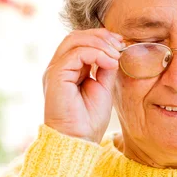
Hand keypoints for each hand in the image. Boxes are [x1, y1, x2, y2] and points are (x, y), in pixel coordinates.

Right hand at [43, 28, 124, 142]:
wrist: (79, 139)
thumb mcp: (103, 87)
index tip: (121, 44)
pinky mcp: (55, 76)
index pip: (81, 42)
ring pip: (74, 40)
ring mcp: (55, 71)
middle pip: (76, 36)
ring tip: (116, 55)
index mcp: (68, 70)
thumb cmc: (89, 120)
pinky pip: (75, 53)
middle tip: (120, 44)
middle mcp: (59, 68)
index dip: (101, 38)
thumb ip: (105, 68)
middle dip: (101, 37)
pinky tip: (109, 63)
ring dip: (99, 44)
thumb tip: (114, 51)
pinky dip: (96, 54)